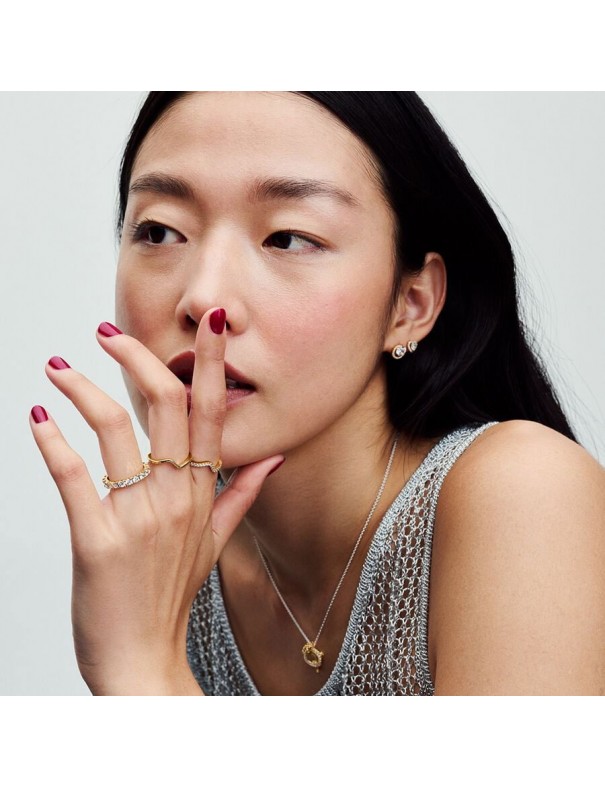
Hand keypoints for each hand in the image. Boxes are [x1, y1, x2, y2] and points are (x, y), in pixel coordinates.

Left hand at [30, 308, 284, 694]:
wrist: (143, 661)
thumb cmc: (170, 596)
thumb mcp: (214, 542)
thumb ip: (241, 494)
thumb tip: (269, 459)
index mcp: (202, 493)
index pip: (212, 413)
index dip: (213, 363)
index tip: (211, 322)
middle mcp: (176, 497)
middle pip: (168, 406)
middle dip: (138, 357)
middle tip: (107, 331)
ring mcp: (139, 518)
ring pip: (116, 430)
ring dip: (81, 389)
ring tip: (56, 366)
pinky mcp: (98, 540)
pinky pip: (74, 477)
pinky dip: (53, 441)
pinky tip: (38, 417)